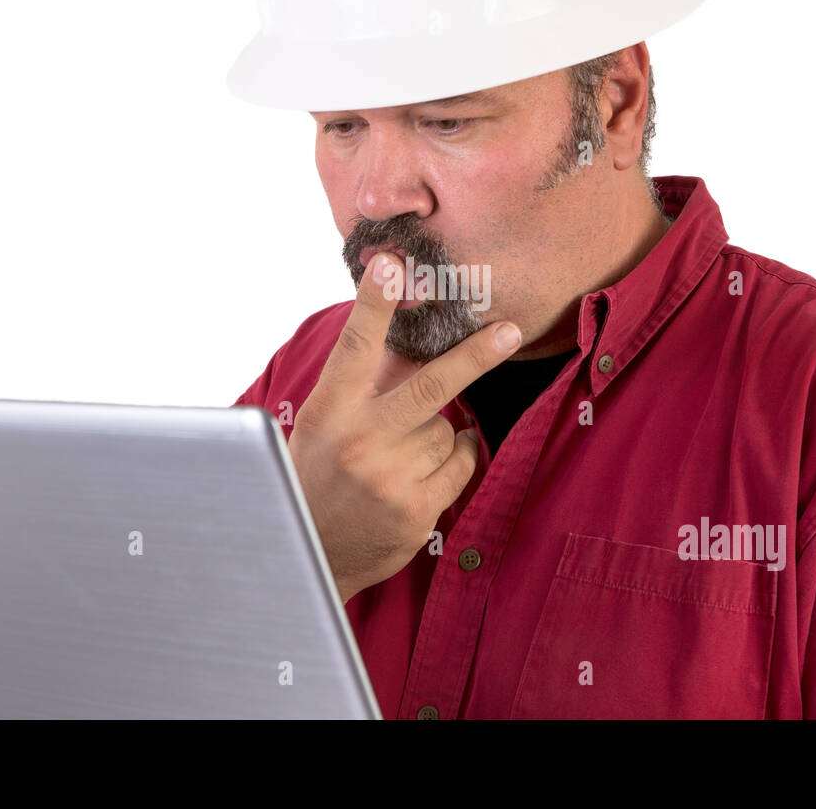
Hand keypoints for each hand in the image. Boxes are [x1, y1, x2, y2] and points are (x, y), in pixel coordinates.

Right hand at [287, 252, 521, 602]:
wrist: (305, 550)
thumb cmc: (317, 473)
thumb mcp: (326, 422)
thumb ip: (367, 381)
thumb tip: (411, 327)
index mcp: (330, 409)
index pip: (355, 346)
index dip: (375, 303)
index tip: (392, 265)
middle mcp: (359, 439)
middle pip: (431, 385)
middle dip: (476, 355)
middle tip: (510, 331)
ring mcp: (390, 476)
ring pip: (447, 428)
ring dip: (435, 435)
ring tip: (397, 459)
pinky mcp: (417, 508)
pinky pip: (461, 462)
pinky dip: (454, 459)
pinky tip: (423, 471)